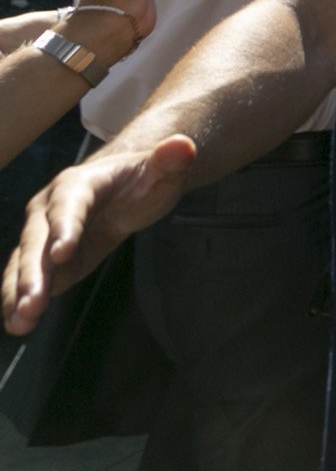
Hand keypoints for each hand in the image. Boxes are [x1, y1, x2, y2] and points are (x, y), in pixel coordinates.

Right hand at [3, 136, 196, 333]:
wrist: (125, 189)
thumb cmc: (143, 178)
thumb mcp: (163, 169)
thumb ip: (170, 160)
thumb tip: (184, 146)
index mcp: (79, 184)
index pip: (69, 205)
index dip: (65, 227)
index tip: (63, 253)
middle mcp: (49, 209)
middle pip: (37, 241)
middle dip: (33, 273)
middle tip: (33, 303)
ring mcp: (42, 235)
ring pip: (25, 264)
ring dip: (20, 293)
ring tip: (20, 322)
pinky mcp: (46, 260)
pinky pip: (27, 279)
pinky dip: (19, 301)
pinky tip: (17, 324)